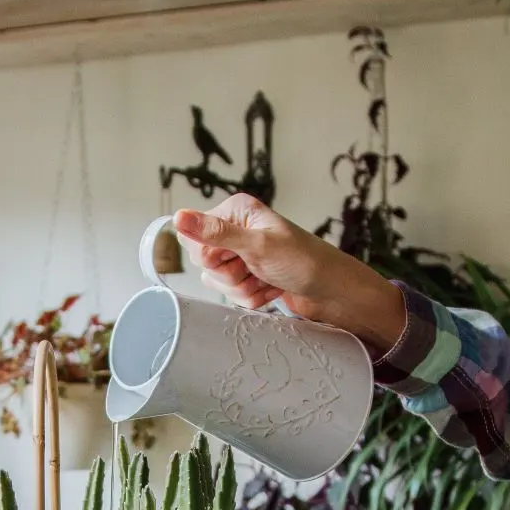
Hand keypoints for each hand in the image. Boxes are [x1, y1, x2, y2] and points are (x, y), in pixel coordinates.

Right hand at [171, 195, 406, 354]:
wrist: (332, 292)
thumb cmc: (303, 261)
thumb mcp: (258, 245)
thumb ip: (216, 233)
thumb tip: (178, 216)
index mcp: (235, 212)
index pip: (192, 236)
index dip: (208, 255)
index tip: (232, 258)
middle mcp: (236, 231)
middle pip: (203, 262)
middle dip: (229, 275)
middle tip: (255, 269)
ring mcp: (242, 255)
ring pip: (217, 282)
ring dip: (243, 289)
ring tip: (267, 281)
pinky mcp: (249, 277)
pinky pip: (232, 295)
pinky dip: (252, 298)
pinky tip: (271, 290)